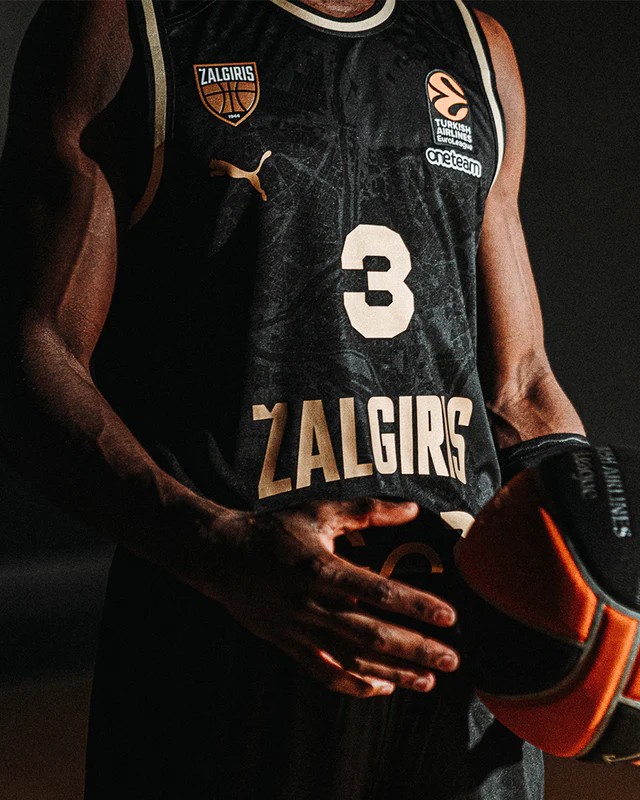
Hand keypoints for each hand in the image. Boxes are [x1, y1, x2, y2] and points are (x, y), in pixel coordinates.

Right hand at [205, 498, 459, 697]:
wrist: (221, 556)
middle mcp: (314, 604)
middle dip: (416, 649)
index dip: (415, 605)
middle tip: (453, 659)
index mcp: (323, 569)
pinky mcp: (289, 645)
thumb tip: (412, 509)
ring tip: (429, 680)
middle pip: (373, 634)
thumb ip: (367, 512)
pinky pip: (325, 672)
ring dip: (394, 672)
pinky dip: (354, 684)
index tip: (449, 616)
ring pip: (353, 659)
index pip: (379, 591)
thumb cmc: (273, 530)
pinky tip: (382, 688)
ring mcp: (301, 629)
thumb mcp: (319, 512)